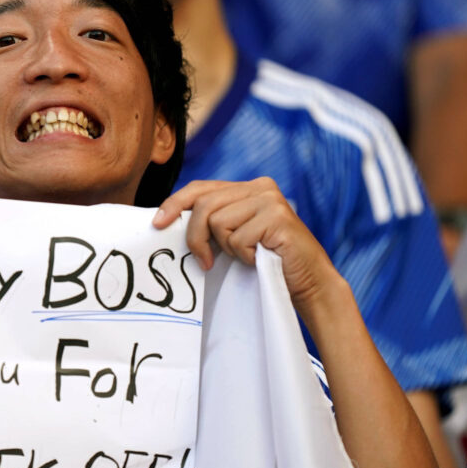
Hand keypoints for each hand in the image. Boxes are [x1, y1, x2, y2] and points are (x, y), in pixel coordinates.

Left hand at [153, 178, 339, 308]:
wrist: (308, 281)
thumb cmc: (266, 262)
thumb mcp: (234, 236)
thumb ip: (212, 222)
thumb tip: (168, 222)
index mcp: (247, 187)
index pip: (201, 187)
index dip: (175, 203)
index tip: (157, 223)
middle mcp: (259, 186)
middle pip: (204, 205)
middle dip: (196, 237)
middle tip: (205, 262)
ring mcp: (270, 199)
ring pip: (219, 222)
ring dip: (228, 248)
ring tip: (248, 255)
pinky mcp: (278, 217)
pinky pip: (239, 238)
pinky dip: (245, 256)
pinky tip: (261, 258)